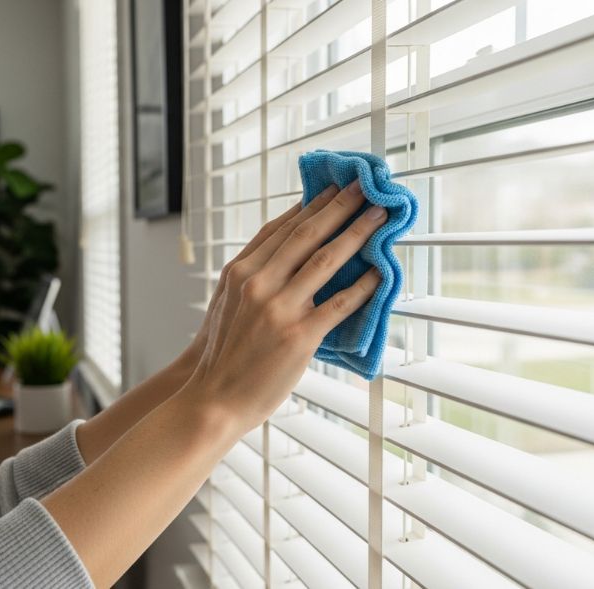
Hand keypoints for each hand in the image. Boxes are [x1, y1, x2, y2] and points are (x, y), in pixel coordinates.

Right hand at [185, 180, 385, 432]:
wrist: (212, 397)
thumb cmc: (221, 352)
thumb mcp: (227, 302)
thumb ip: (253, 274)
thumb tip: (285, 251)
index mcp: (240, 271)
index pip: (281, 227)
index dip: (311, 204)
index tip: (332, 187)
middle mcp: (259, 283)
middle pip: (307, 234)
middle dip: (339, 207)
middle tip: (364, 187)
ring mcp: (279, 309)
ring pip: (327, 260)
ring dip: (358, 234)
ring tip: (379, 217)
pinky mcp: (299, 336)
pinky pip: (340, 303)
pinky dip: (363, 285)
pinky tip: (380, 272)